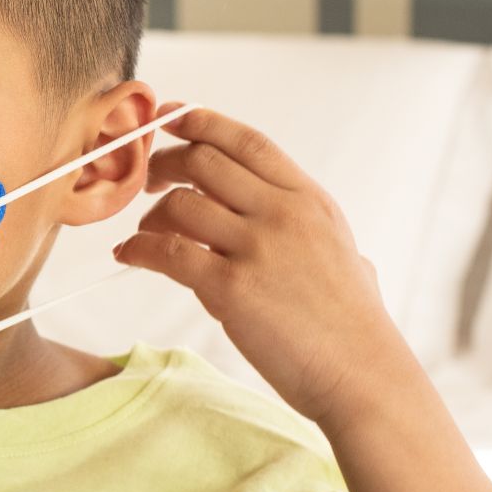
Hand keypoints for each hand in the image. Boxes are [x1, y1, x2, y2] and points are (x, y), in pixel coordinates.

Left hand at [112, 103, 415, 428]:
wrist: (363, 374)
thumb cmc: (353, 325)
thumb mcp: (344, 252)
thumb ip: (311, 227)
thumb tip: (300, 222)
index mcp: (309, 200)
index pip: (247, 142)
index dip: (201, 122)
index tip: (169, 117)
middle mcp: (283, 214)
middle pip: (203, 161)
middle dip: (163, 164)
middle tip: (147, 182)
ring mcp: (257, 248)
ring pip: (178, 203)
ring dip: (149, 215)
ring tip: (144, 234)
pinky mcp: (232, 287)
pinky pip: (167, 252)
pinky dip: (138, 249)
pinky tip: (129, 257)